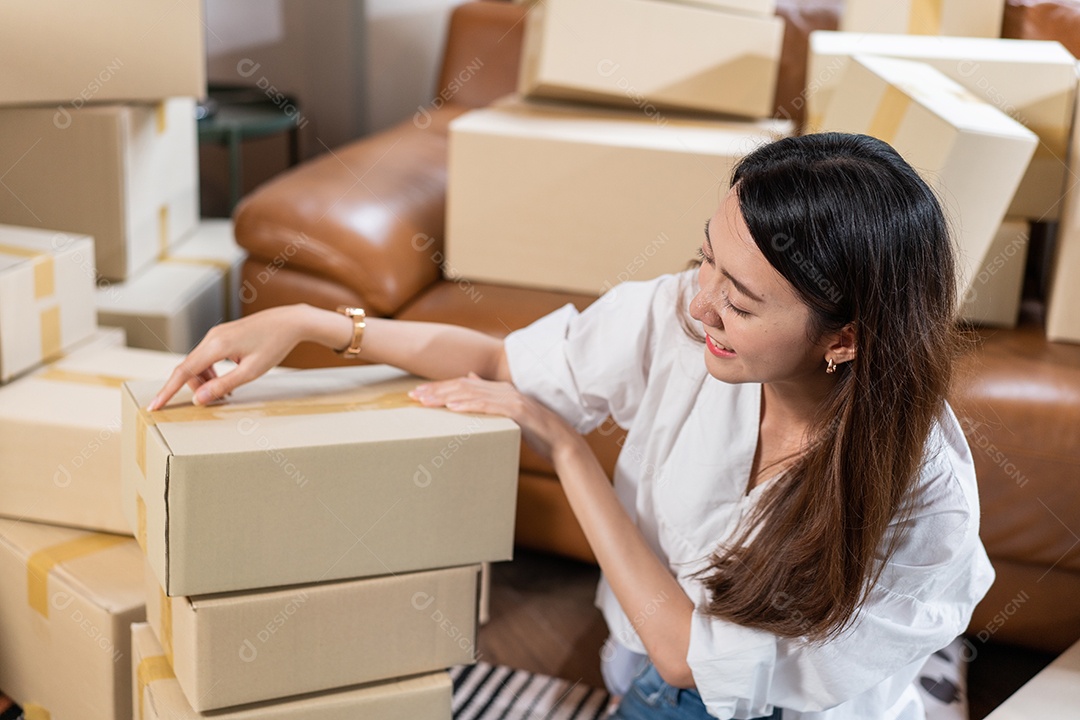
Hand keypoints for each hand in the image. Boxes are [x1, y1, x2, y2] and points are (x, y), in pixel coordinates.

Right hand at [148, 305, 311, 409]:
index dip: (167, 391)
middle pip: (190, 369)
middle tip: (214, 403)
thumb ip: (223, 385)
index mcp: (216, 346)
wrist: (290, 322)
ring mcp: (216, 334)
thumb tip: (199, 398)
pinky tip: (227, 381)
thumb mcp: (251, 371)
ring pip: (199, 363)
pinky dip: (212, 371)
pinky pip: (208, 356)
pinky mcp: (223, 335)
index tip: (154, 406)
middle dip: (195, 388)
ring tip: (226, 394)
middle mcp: (212, 337)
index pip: (183, 372)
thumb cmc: (274, 345)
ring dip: (205, 381)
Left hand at [408, 373, 580, 462]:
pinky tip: (453, 408)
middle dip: (436, 391)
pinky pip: (489, 406)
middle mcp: (504, 390)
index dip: (439, 388)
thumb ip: (489, 396)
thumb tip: (470, 381)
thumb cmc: (534, 431)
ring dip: (446, 397)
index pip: (463, 386)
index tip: (418, 394)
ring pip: (472, 394)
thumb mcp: (509, 412)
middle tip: (413, 396)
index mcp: (499, 390)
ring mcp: (511, 398)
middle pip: (462, 387)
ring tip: (426, 401)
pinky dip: (469, 406)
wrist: (561, 442)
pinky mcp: (518, 410)